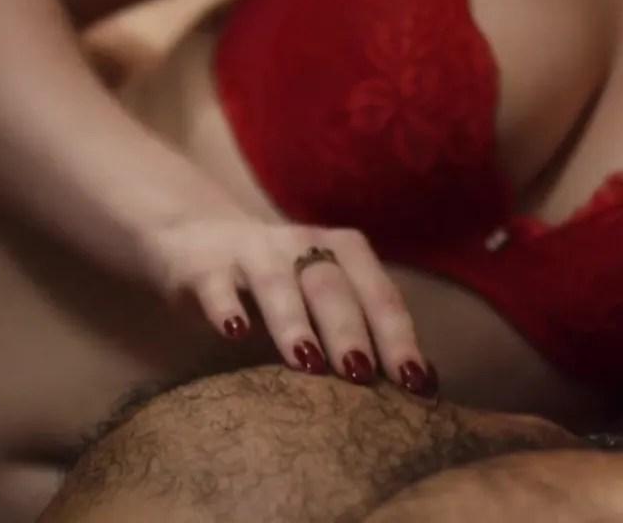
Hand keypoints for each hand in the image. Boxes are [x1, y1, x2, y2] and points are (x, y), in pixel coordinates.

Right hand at [142, 213, 435, 395]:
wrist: (198, 240)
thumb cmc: (280, 287)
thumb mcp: (322, 303)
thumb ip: (364, 334)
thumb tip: (424, 383)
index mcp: (345, 253)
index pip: (379, 295)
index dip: (398, 337)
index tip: (415, 382)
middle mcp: (303, 245)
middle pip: (332, 286)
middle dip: (350, 330)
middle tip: (362, 375)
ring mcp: (253, 252)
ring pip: (277, 284)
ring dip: (295, 322)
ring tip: (307, 362)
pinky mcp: (204, 265)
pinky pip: (216, 285)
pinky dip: (226, 307)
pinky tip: (234, 332)